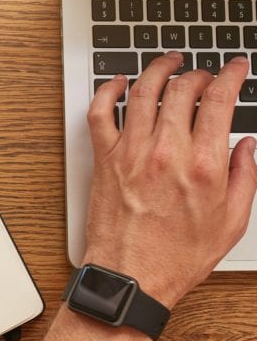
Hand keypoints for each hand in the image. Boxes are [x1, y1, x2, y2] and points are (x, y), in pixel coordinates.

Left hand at [83, 52, 256, 308]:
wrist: (131, 278)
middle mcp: (166, 152)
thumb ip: (245, 177)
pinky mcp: (104, 161)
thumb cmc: (176, 257)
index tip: (235, 68)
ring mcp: (131, 154)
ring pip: (142, 92)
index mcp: (204, 165)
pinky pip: (99, 114)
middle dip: (198, 74)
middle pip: (182, 90)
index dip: (231, 76)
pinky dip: (107, 91)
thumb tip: (248, 146)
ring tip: (168, 62)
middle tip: (204, 74)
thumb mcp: (231, 222)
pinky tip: (117, 83)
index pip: (220, 100)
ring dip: (158, 69)